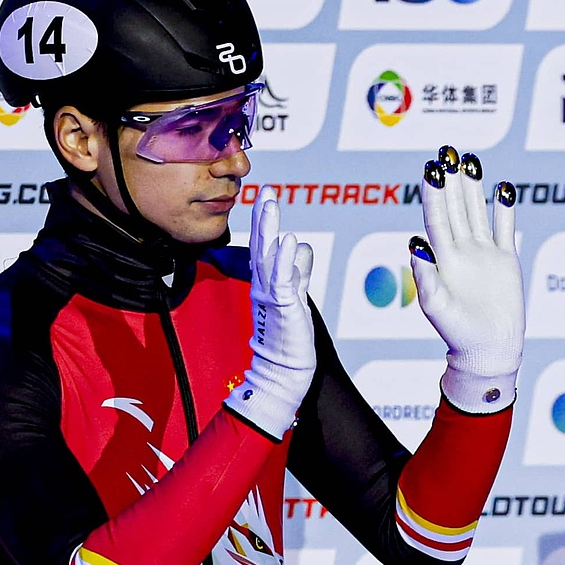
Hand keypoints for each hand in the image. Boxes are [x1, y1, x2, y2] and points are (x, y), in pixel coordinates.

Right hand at [223, 193, 315, 437]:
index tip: (265, 197)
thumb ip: (299, 272)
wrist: (282, 373)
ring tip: (271, 203)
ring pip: (268, 256)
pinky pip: (282, 279)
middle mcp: (264, 286)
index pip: (264, 246)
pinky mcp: (283, 307)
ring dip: (269, 229)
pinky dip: (285, 259)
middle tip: (264, 191)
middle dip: (263, 217)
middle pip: (262, 245)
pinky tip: (287, 240)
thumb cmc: (288, 338)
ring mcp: (271, 296)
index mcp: (267, 283)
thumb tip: (302, 246)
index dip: (264, 222)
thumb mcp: (296, 297)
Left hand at [411, 145, 523, 412]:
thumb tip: (416, 244)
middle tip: (447, 150)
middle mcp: (462, 250)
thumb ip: (426, 277)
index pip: (437, 218)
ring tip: (470, 160)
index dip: (433, 194)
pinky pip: (505, 228)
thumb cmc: (456, 332)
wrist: (487, 349)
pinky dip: (505, 209)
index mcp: (443, 258)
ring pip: (478, 211)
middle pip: (455, 207)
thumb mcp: (435, 307)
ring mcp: (484, 253)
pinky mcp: (505, 260)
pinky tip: (503, 188)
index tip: (431, 169)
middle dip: (451, 180)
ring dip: (474, 187)